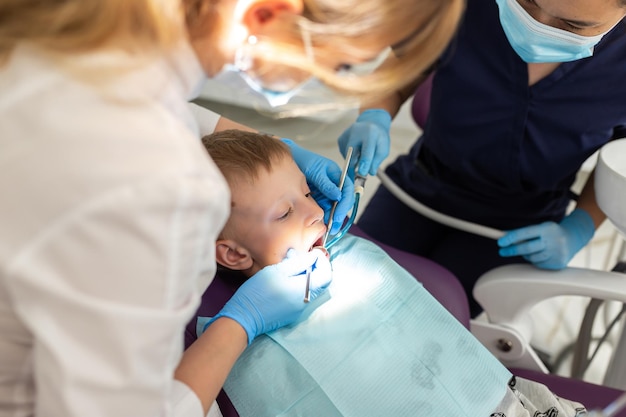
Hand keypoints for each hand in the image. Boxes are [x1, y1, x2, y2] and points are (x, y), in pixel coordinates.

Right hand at [211, 248, 331, 343]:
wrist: (244, 317)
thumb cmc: (258, 292)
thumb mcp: (278, 271)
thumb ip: (299, 262)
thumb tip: (313, 257)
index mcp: (305, 290)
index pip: (327, 275)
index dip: (323, 261)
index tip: (312, 253)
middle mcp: (307, 302)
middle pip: (321, 282)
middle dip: (316, 268)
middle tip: (302, 258)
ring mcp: (300, 309)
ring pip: (312, 289)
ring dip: (307, 276)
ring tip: (291, 267)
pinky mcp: (292, 313)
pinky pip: (303, 296)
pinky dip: (300, 285)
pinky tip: (286, 280)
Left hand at [282, 139, 354, 233]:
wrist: (289, 162)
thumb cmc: (303, 161)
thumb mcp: (315, 171)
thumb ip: (326, 184)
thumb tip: (338, 195)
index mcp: (337, 175)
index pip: (347, 190)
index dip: (344, 204)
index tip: (337, 214)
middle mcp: (334, 184)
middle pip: (343, 201)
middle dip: (339, 215)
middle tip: (333, 227)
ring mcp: (327, 192)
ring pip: (334, 208)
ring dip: (332, 219)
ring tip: (328, 230)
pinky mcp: (320, 197)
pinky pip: (325, 209)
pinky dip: (324, 217)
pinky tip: (322, 225)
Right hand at [337, 109, 391, 176]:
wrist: (370, 124)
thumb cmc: (378, 138)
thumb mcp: (383, 149)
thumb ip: (377, 160)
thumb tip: (369, 172)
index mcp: (370, 134)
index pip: (367, 150)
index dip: (364, 162)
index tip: (362, 173)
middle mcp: (356, 132)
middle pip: (352, 154)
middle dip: (353, 168)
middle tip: (356, 178)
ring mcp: (346, 135)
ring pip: (347, 156)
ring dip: (353, 162)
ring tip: (360, 156)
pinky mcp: (340, 139)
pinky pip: (343, 154)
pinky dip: (349, 157)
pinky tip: (356, 152)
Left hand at [497, 208, 594, 269]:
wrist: (573, 239)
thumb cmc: (551, 233)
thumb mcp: (540, 228)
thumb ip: (524, 233)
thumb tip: (504, 236)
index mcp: (547, 228)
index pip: (525, 233)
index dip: (511, 238)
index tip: (500, 242)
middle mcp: (554, 240)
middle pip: (527, 248)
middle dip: (512, 250)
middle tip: (502, 251)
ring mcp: (557, 253)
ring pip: (532, 258)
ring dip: (526, 255)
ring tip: (531, 249)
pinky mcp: (558, 263)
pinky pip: (539, 264)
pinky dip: (535, 260)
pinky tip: (542, 255)